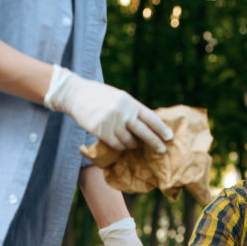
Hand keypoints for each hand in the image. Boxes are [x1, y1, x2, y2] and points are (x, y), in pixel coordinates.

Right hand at [44, 66, 172, 152]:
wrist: (77, 94)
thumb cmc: (100, 96)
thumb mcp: (119, 97)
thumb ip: (132, 109)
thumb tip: (147, 124)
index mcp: (130, 102)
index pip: (150, 118)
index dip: (161, 129)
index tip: (169, 137)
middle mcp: (123, 112)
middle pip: (144, 132)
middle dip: (155, 143)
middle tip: (162, 151)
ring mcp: (112, 122)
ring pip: (129, 141)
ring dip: (133, 145)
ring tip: (134, 144)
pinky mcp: (101, 131)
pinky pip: (117, 145)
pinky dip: (121, 147)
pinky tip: (122, 145)